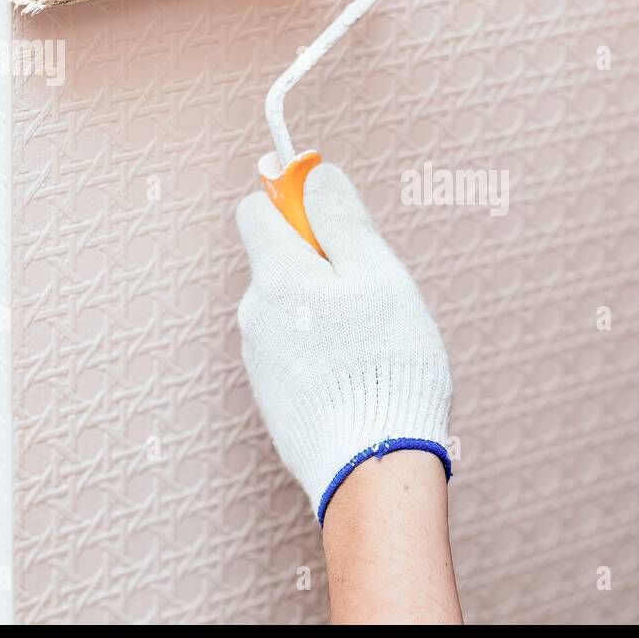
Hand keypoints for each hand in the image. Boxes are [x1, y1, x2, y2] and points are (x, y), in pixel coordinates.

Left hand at [236, 161, 452, 523]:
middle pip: (279, 258)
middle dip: (322, 260)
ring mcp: (260, 358)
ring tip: (371, 341)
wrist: (373, 464)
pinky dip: (323, 346)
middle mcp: (254, 314)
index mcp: (275, 276)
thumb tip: (312, 172)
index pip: (256, 208)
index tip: (331, 211)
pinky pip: (295, 346)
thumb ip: (340, 219)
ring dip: (325, 307)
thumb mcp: (377, 275)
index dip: (292, 198)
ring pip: (291, 305)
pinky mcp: (274, 394)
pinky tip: (359, 372)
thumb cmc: (384, 364)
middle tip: (373, 290)